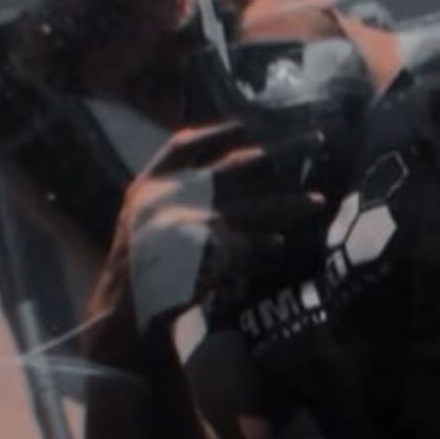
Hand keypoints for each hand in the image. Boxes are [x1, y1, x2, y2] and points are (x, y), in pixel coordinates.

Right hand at [90, 121, 326, 334]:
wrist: (122, 311)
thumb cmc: (135, 269)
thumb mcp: (141, 220)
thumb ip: (172, 196)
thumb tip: (220, 181)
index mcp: (150, 186)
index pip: (182, 146)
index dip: (215, 134)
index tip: (245, 127)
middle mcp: (173, 196)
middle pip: (238, 165)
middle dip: (282, 151)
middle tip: (317, 142)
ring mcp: (194, 221)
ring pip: (255, 206)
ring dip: (289, 204)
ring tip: (317, 202)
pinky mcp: (213, 250)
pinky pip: (250, 244)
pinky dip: (265, 244)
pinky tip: (282, 244)